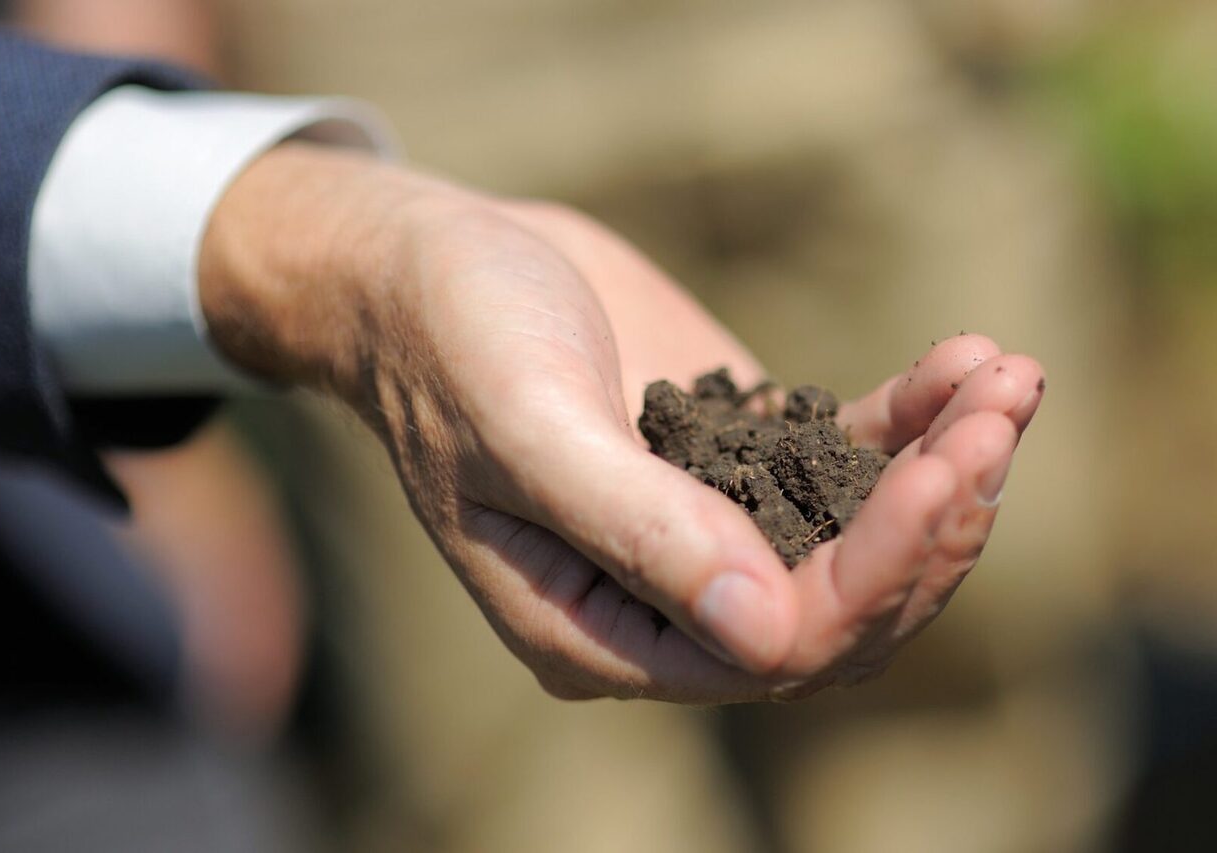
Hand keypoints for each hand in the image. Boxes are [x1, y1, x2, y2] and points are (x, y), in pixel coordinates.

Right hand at [200, 144, 1044, 702]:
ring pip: (860, 543)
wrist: (433, 264)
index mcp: (600, 629)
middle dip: (932, 523)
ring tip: (1005, 381)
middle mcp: (665, 599)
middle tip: (996, 419)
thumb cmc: (452, 342)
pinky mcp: (737, 457)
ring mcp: (707, 529)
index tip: (942, 471)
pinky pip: (844, 464)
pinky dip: (911, 421)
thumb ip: (635, 533)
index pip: (771, 649)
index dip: (873, 575)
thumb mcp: (526, 429)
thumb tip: (769, 630)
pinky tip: (964, 362)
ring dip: (944, 470)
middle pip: (840, 607)